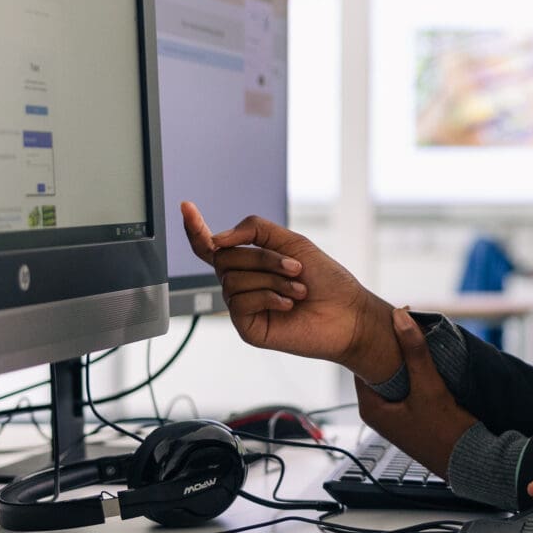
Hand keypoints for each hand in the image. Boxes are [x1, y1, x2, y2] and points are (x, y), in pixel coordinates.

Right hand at [179, 201, 399, 380]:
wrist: (347, 314)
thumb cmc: (325, 280)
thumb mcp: (292, 242)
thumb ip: (255, 230)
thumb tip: (217, 239)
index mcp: (249, 263)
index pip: (213, 246)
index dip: (196, 228)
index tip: (186, 206)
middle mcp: (240, 283)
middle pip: (225, 257)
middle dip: (264, 258)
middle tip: (296, 268)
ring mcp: (242, 306)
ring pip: (234, 280)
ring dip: (273, 280)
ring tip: (299, 290)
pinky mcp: (247, 327)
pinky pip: (242, 301)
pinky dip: (270, 297)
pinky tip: (290, 305)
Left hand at [355, 309, 478, 478]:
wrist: (468, 461)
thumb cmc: (445, 433)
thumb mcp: (429, 387)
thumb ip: (414, 351)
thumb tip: (400, 317)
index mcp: (371, 409)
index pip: (362, 364)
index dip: (375, 342)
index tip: (388, 322)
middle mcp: (379, 413)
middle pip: (378, 369)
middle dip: (392, 349)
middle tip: (405, 326)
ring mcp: (395, 415)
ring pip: (395, 377)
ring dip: (406, 361)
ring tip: (418, 340)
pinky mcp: (411, 416)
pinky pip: (408, 386)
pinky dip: (416, 373)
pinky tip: (428, 361)